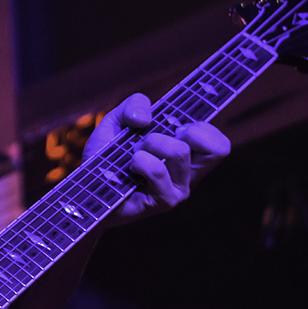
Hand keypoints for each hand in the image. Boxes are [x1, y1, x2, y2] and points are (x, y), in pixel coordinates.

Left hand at [84, 93, 229, 224]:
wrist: (87, 189)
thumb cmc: (107, 157)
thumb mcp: (117, 121)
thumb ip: (133, 105)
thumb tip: (146, 119)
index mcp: (188, 156)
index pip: (220, 145)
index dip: (202, 128)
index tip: (175, 127)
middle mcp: (188, 175)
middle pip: (218, 148)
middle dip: (184, 131)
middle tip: (156, 139)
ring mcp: (178, 190)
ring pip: (180, 151)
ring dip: (151, 142)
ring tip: (133, 153)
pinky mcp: (163, 202)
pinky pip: (157, 168)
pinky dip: (139, 160)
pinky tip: (128, 168)